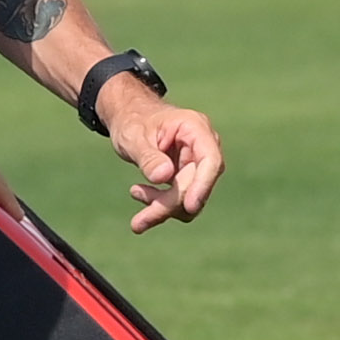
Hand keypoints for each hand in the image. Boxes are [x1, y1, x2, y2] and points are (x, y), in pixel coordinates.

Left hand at [93, 78, 223, 234]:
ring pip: (190, 197)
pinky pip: (180, 199)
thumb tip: (164, 176)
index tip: (189, 207)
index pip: (210, 160)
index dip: (203, 186)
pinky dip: (160, 204)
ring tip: (134, 194)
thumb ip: (148, 157)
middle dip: (169, 205)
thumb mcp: (133, 137)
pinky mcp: (188, 176)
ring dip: (163, 207)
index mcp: (195, 127)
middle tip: (139, 222)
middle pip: (197, 184)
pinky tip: (138, 192)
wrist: (129, 117)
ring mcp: (197, 162)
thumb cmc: (132, 121)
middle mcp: (203, 145)